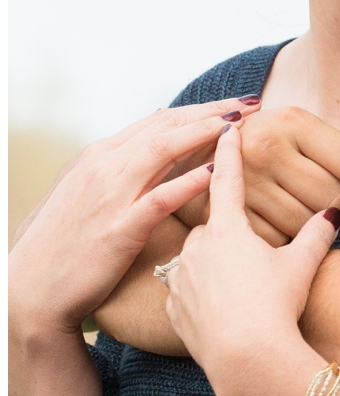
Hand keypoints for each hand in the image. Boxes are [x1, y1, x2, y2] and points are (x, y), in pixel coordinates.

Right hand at [8, 102, 236, 342]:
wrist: (30, 291)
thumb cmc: (63, 244)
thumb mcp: (86, 191)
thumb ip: (119, 164)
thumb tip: (155, 131)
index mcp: (99, 155)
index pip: (159, 120)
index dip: (201, 109)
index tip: (236, 105)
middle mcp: (104, 166)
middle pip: (168, 126)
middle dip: (213, 112)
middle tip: (253, 104)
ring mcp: (109, 196)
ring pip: (163, 149)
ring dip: (204, 133)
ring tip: (240, 126)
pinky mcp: (116, 230)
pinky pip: (158, 199)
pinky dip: (186, 182)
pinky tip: (215, 173)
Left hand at [164, 127, 339, 395]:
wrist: (247, 359)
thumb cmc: (275, 306)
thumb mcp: (302, 265)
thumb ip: (317, 233)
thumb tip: (333, 210)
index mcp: (228, 229)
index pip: (227, 178)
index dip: (228, 151)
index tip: (227, 127)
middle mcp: (197, 247)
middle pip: (211, 227)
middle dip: (228, 235)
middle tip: (253, 258)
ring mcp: (181, 279)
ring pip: (194, 258)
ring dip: (210, 264)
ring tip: (238, 289)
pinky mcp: (174, 309)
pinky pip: (184, 292)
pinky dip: (198, 295)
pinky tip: (220, 311)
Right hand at [217, 105, 339, 245]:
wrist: (196, 156)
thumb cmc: (266, 144)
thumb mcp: (304, 133)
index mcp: (290, 121)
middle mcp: (264, 148)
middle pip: (333, 198)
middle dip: (337, 202)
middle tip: (321, 195)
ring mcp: (243, 185)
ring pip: (308, 226)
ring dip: (311, 225)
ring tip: (296, 206)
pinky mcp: (225, 218)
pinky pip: (279, 242)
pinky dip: (284, 241)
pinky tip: (276, 222)